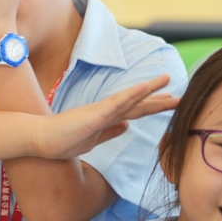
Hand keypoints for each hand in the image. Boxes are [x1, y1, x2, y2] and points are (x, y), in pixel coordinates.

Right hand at [31, 75, 177, 159]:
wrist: (40, 141)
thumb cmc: (62, 141)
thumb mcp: (93, 139)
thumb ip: (110, 131)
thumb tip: (127, 127)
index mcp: (107, 119)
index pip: (136, 111)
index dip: (154, 106)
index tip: (172, 102)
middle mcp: (107, 112)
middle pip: (138, 104)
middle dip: (160, 99)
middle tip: (181, 94)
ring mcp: (101, 111)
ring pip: (131, 99)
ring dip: (150, 89)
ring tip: (167, 79)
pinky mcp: (94, 114)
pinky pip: (117, 103)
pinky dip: (132, 94)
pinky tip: (144, 87)